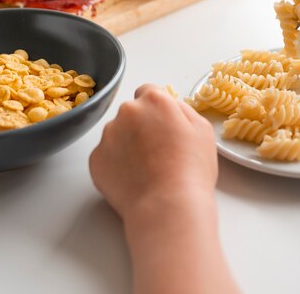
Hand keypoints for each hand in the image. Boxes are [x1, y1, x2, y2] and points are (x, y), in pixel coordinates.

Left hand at [89, 84, 217, 220]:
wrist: (167, 207)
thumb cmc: (191, 170)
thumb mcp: (203, 129)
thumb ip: (183, 109)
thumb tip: (171, 107)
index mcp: (155, 101)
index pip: (148, 92)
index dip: (157, 110)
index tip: (163, 125)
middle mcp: (127, 112)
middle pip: (132, 112)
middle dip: (141, 126)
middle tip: (157, 151)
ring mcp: (108, 135)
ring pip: (117, 133)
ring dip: (127, 144)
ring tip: (146, 169)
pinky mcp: (96, 159)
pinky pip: (106, 156)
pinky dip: (116, 165)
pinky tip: (133, 179)